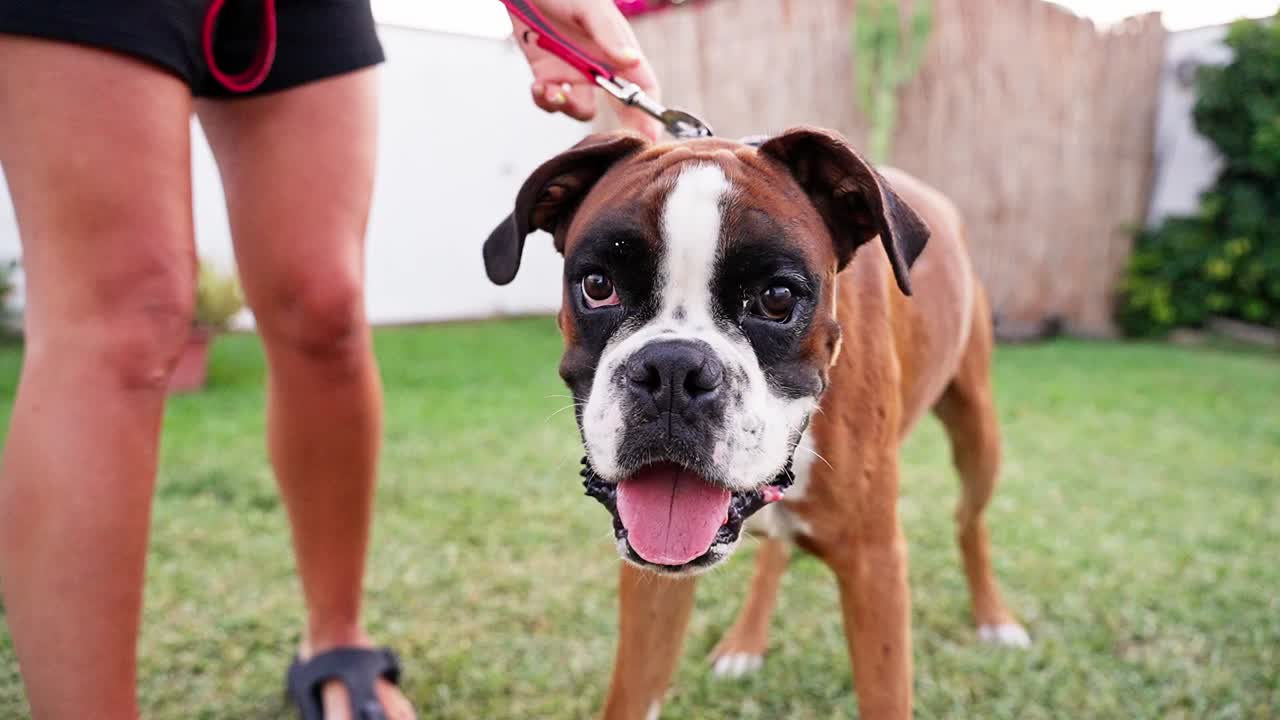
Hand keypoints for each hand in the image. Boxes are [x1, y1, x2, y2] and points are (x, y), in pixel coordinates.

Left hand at [509, 0, 662, 140]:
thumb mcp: (588, 7)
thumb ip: (608, 34)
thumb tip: (632, 60)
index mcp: (618, 50)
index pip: (643, 87)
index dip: (649, 113)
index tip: (649, 137)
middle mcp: (600, 66)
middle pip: (622, 107)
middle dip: (620, 128)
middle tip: (613, 143)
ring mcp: (575, 73)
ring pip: (582, 110)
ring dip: (568, 107)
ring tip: (552, 90)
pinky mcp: (548, 75)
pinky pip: (552, 102)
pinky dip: (545, 100)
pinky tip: (538, 86)